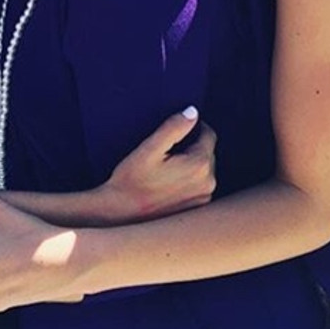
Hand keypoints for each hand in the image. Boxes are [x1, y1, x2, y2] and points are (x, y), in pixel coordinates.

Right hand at [100, 108, 215, 222]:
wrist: (120, 215)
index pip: (209, 135)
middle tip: (166, 152)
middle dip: (192, 146)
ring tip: (166, 169)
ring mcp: (204, 198)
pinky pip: (199, 185)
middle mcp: (208, 183)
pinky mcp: (197, 208)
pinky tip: (168, 183)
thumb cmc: (130, 181)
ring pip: (204, 169)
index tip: (176, 130)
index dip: (194, 127)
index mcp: (198, 165)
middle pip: (207, 152)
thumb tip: (193, 112)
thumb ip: (173, 128)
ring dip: (191, 164)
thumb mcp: (148, 149)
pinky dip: (189, 180)